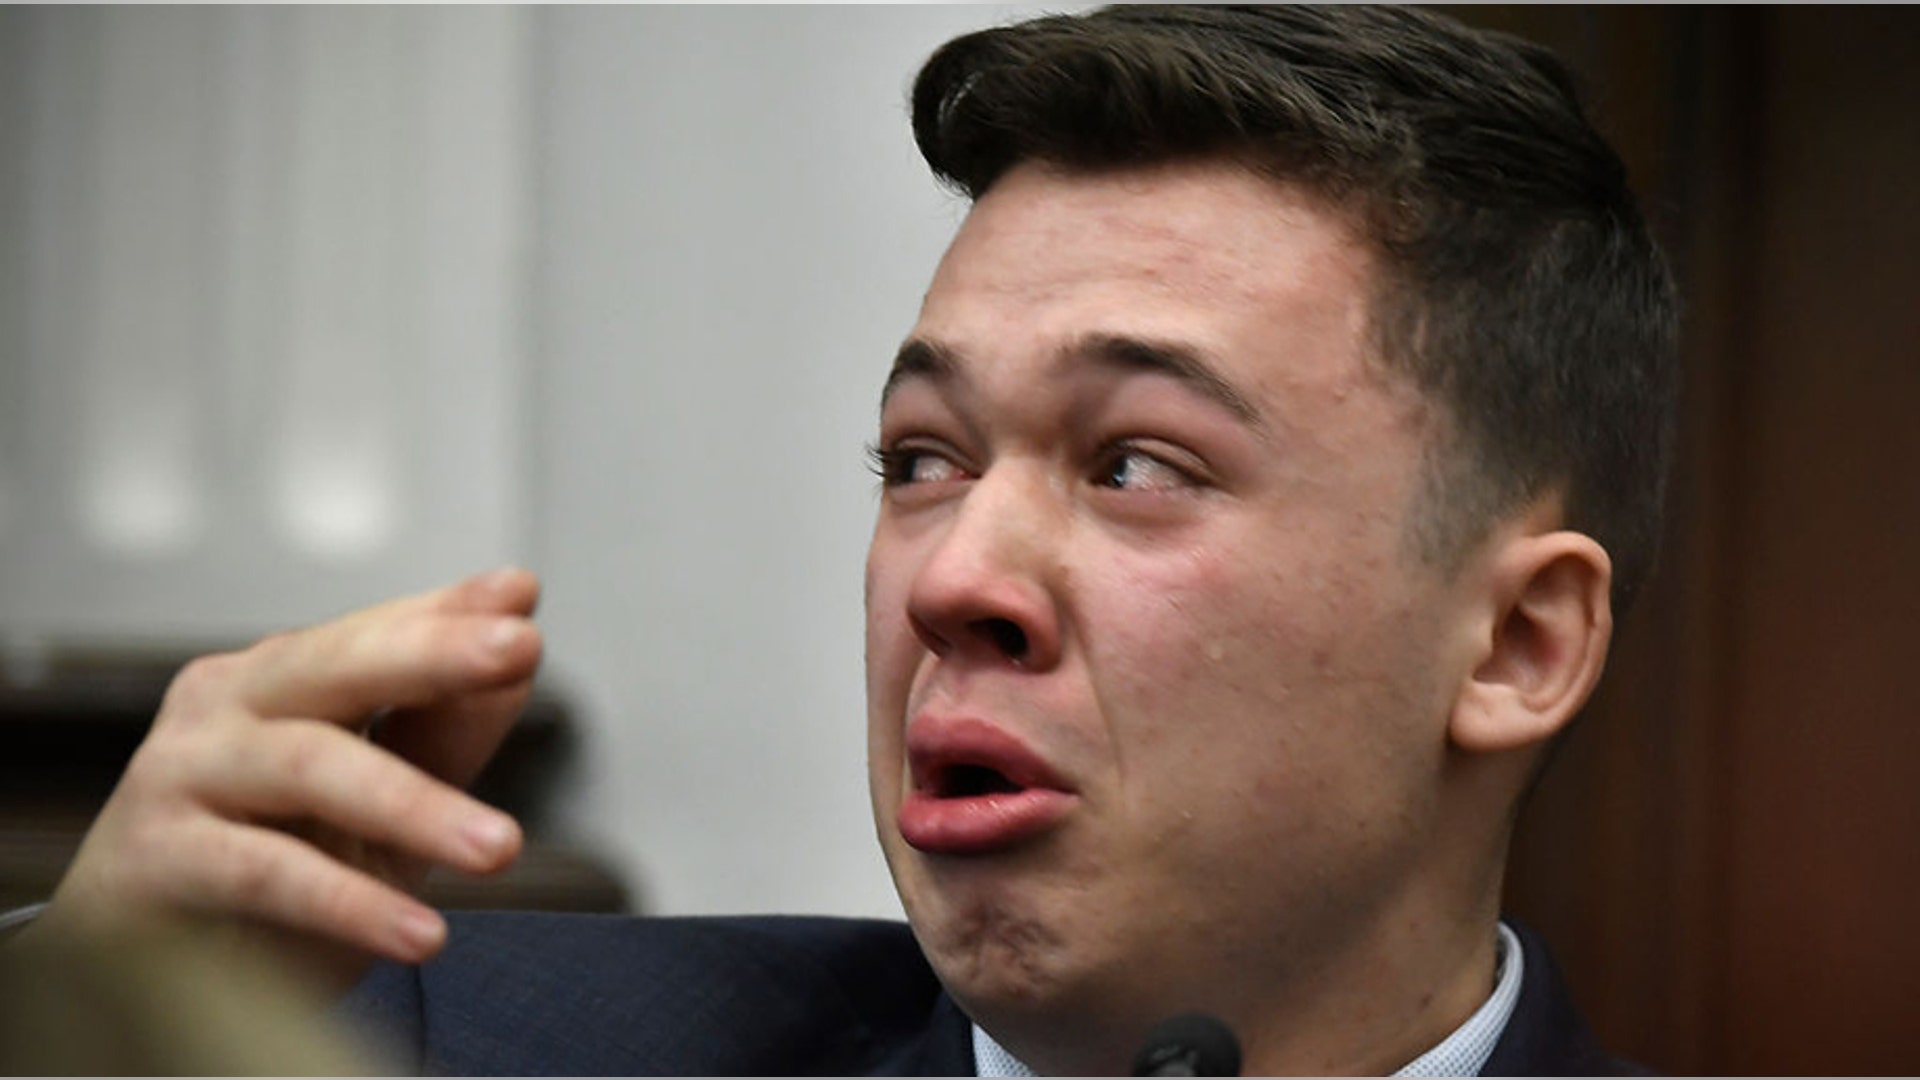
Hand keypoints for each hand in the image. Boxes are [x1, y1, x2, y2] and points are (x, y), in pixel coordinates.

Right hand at [35, 567, 543, 985]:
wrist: (149, 989)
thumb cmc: (268, 882)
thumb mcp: (382, 812)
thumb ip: (444, 732)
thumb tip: (520, 649)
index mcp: (278, 682)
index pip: (373, 634)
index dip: (446, 615)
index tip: (521, 592)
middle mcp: (223, 709)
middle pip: (333, 666)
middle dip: (431, 654)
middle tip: (518, 648)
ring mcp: (179, 775)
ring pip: (309, 766)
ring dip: (415, 805)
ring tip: (501, 848)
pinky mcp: (154, 861)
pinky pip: (265, 872)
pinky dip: (350, 904)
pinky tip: (422, 933)